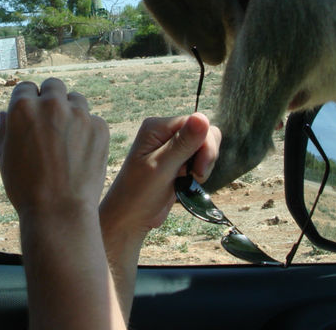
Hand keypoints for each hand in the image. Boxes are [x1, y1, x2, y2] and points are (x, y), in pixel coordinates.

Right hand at [0, 78, 108, 218]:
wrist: (59, 212)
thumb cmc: (25, 187)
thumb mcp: (4, 157)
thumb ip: (4, 129)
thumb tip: (5, 113)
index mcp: (23, 107)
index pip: (26, 88)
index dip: (27, 101)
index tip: (31, 115)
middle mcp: (51, 104)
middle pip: (53, 86)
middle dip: (50, 98)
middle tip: (50, 121)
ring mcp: (79, 114)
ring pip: (76, 99)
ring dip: (71, 111)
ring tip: (66, 138)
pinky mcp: (100, 127)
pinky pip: (93, 120)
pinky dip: (87, 131)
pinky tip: (81, 153)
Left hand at [100, 112, 220, 237]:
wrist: (129, 219)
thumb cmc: (138, 193)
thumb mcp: (162, 167)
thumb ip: (183, 143)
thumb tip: (202, 117)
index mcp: (157, 127)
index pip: (195, 122)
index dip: (204, 144)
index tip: (198, 169)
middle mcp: (165, 132)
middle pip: (203, 132)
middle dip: (206, 155)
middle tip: (195, 176)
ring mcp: (172, 147)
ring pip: (205, 146)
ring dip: (203, 165)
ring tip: (188, 180)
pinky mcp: (178, 161)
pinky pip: (200, 158)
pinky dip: (200, 171)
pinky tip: (188, 182)